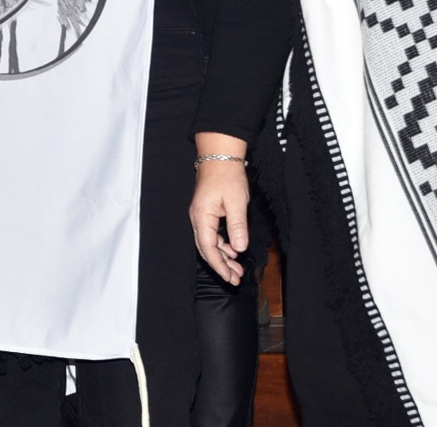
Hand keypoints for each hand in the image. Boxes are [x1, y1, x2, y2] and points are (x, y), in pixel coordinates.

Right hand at [190, 134, 248, 283]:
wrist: (220, 157)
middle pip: (206, 249)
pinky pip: (212, 235)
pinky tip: (233, 251)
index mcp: (202, 217)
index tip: (230, 277)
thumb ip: (237, 226)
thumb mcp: (236, 202)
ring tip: (237, 269)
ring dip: (223, 257)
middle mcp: (198, 218)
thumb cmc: (227, 176)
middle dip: (220, 266)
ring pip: (209, 243)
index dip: (219, 265)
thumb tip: (239, 248)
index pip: (207, 248)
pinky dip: (222, 246)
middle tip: (235, 279)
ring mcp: (201, 216)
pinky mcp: (207, 213)